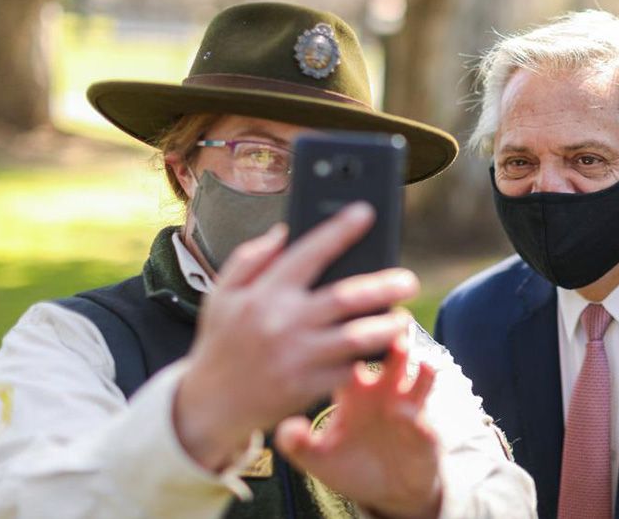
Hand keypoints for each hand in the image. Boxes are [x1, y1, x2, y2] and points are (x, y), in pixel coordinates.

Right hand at [173, 203, 417, 471]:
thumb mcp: (221, 295)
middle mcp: (283, 322)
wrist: (208, 405)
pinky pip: (349, 369)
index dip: (340, 230)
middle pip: (347, 297)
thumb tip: (284, 231)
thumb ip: (250, 259)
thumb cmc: (221, 343)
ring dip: (387, 326)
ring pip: (357, 337)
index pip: (309, 252)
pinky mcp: (307, 387)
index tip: (366, 213)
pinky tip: (383, 349)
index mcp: (264, 293)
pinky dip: (368, 358)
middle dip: (385, 285)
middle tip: (409, 280)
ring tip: (402, 318)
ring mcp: (297, 357)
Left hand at [274, 313, 442, 518]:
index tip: (340, 332)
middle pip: (388, 356)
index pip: (350, 358)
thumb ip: (298, 444)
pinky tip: (410, 413)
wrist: (387, 490)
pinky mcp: (424, 430)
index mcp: (353, 392)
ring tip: (413, 358)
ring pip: (416, 377)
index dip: (347, 345)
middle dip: (389, 342)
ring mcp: (406, 407)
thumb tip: (287, 428)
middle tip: (386, 332)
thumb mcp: (318, 458)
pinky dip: (420, 414)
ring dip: (415, 365)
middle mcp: (383, 391)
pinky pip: (425, 417)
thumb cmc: (349, 465)